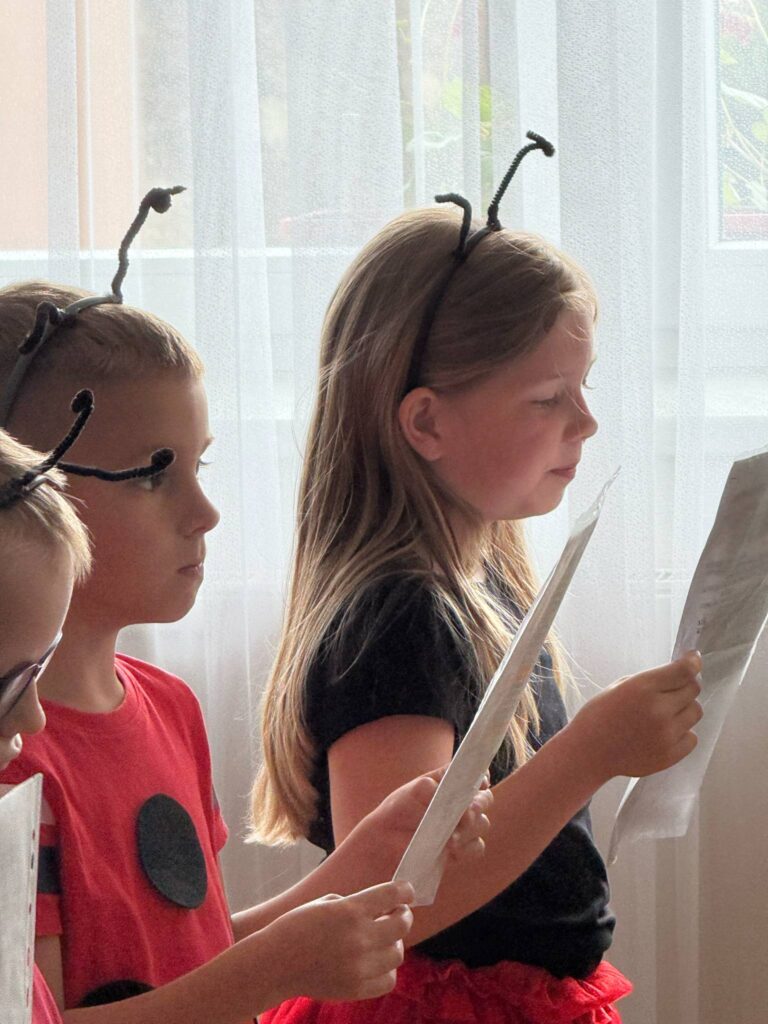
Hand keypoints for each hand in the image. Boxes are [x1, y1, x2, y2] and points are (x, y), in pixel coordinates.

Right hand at [264, 880, 413, 1002]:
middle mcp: (358, 938)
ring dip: (394, 943)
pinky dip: (387, 969)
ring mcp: (358, 966)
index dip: (405, 890)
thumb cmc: (296, 927)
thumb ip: (355, 904)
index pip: (392, 894)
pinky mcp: (356, 989)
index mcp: (349, 911)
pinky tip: (376, 961)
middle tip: (397, 913)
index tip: (406, 891)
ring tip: (382, 939)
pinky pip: (388, 979)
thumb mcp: (325, 903)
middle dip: (403, 915)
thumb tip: (381, 908)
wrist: (275, 964)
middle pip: (402, 924)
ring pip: (398, 953)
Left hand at [357, 768, 492, 865]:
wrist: (387, 840)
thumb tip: (448, 793)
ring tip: (451, 836)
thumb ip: (431, 788)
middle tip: (470, 810)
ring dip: (470, 828)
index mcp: (453, 783)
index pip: (477, 775)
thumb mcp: (413, 791)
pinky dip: (467, 846)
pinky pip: (476, 847)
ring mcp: (464, 826)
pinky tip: (452, 848)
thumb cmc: (400, 809)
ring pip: (482, 824)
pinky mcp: (462, 849)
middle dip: (480, 803)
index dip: (482, 777)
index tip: (481, 781)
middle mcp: (462, 803)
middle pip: (485, 799)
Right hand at [570, 650, 702, 782]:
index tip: (693, 659)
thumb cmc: (599, 716)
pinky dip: (682, 732)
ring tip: (665, 714)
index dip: (692, 661)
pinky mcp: (671, 755)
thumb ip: (650, 680)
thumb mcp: (619, 687)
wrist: (589, 753)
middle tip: (672, 690)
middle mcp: (659, 710)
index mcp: (643, 688)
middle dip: (685, 685)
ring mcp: (667, 734)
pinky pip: (692, 737)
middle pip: (694, 689)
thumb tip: (677, 676)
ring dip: (685, 709)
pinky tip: (664, 732)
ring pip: (696, 712)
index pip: (684, 670)